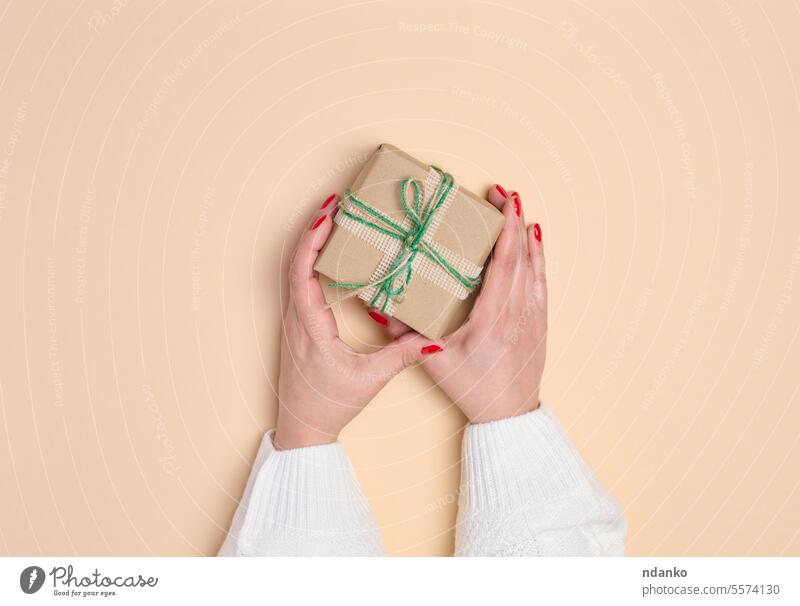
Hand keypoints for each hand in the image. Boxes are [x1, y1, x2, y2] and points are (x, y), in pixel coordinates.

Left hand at [274, 194, 432, 449]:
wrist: (302, 427)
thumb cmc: (329, 404)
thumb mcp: (369, 379)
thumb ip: (400, 356)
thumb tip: (433, 339)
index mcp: (308, 325)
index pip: (302, 272)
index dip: (312, 240)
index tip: (327, 213)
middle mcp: (295, 318)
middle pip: (296, 262)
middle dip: (314, 229)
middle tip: (338, 204)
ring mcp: (294, 320)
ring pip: (295, 271)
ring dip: (312, 243)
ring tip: (335, 219)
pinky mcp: (298, 325)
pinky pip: (300, 283)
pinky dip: (312, 261)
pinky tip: (331, 253)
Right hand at [371, 186, 546, 423]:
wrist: (509, 415)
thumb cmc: (472, 389)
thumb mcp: (434, 362)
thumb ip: (403, 334)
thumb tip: (377, 307)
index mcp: (493, 318)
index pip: (504, 263)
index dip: (505, 228)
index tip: (502, 202)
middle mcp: (518, 312)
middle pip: (521, 256)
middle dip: (513, 219)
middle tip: (502, 192)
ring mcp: (533, 316)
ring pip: (535, 265)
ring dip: (526, 234)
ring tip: (516, 206)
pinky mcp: (540, 321)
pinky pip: (541, 280)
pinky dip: (538, 256)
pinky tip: (532, 240)